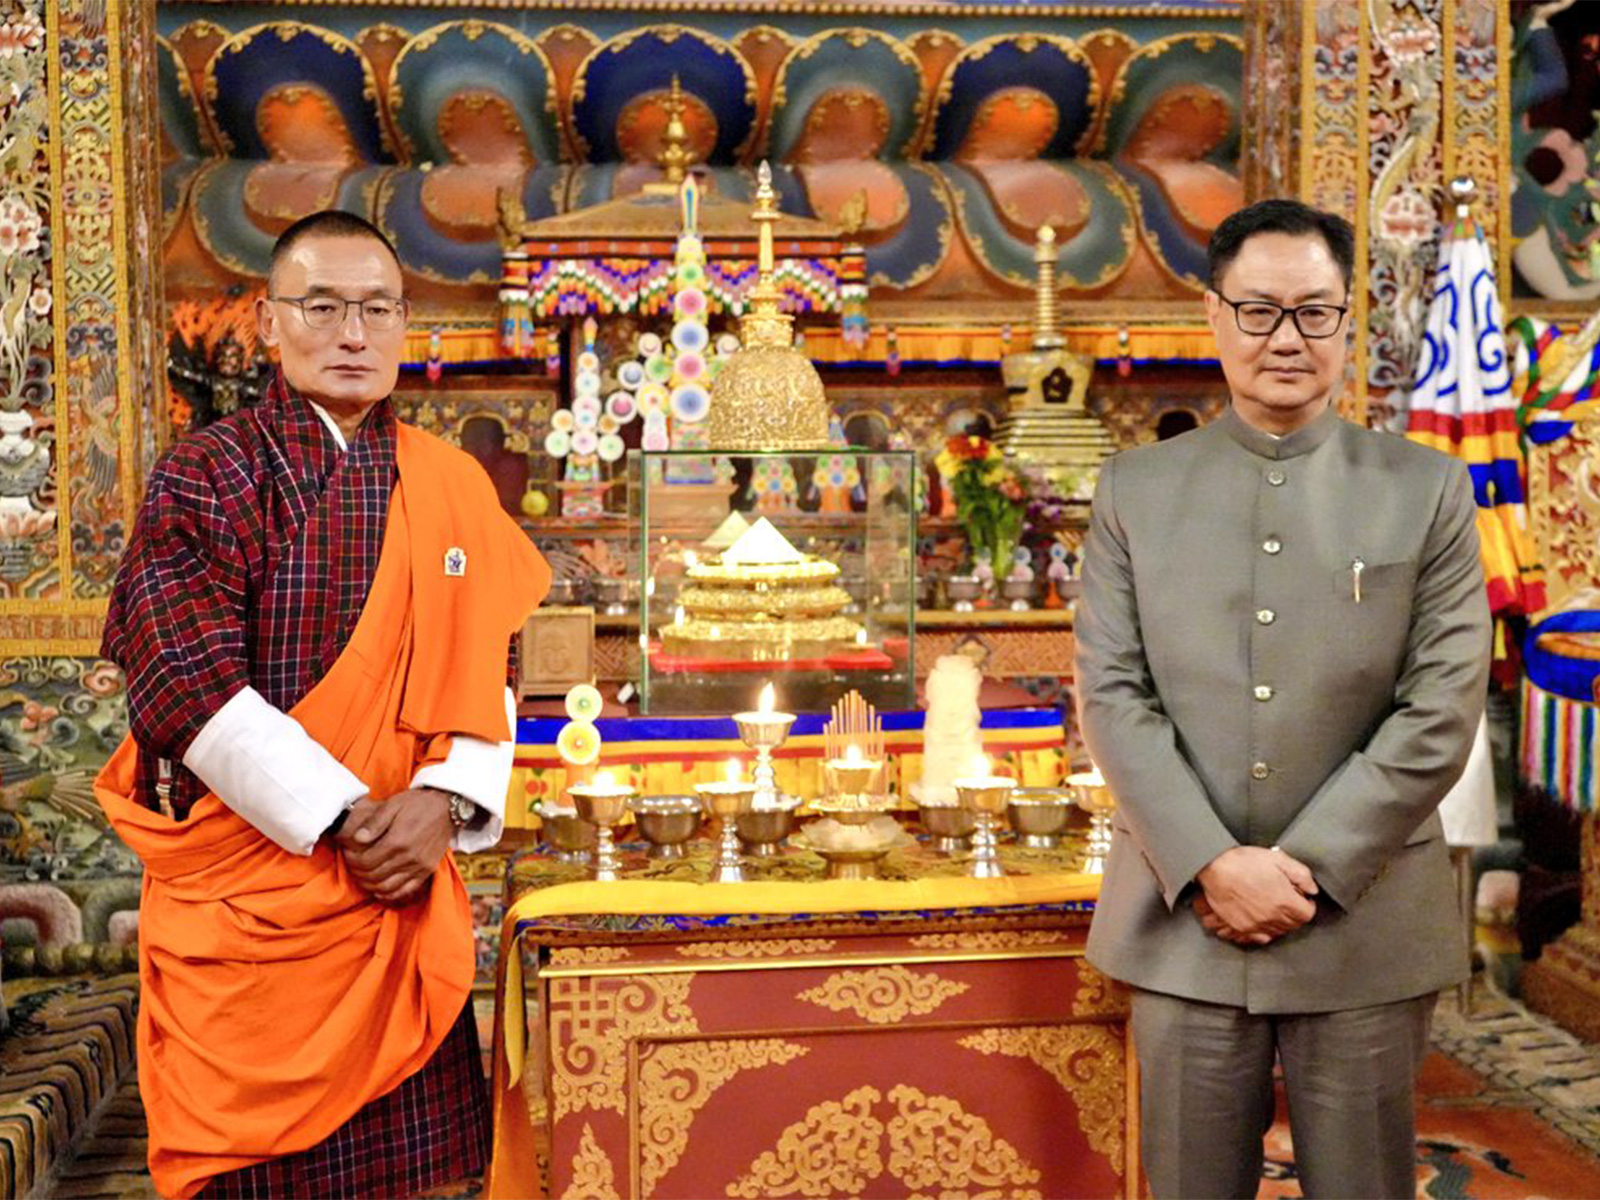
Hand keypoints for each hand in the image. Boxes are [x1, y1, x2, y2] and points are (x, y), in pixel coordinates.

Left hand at [337, 789, 453, 904]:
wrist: (445, 807)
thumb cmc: (416, 804)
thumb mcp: (392, 805)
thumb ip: (374, 823)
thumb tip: (357, 839)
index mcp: (397, 840)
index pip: (366, 861)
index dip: (352, 861)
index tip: (348, 855)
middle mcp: (408, 857)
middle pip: (374, 875)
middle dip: (358, 873)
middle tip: (353, 866)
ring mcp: (419, 866)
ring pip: (387, 886)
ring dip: (371, 885)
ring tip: (363, 877)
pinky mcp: (427, 870)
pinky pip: (406, 890)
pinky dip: (390, 894)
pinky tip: (380, 890)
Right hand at [1194, 846, 1317, 945]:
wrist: (1214, 867)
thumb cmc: (1243, 861)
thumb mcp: (1278, 859)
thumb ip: (1301, 875)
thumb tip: (1312, 889)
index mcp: (1284, 901)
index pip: (1307, 914)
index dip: (1306, 903)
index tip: (1301, 897)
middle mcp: (1271, 917)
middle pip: (1293, 925)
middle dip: (1294, 913)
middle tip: (1287, 900)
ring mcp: (1255, 925)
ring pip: (1277, 932)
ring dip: (1280, 923)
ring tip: (1274, 909)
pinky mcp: (1240, 927)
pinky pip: (1258, 938)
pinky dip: (1263, 932)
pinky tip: (1261, 921)